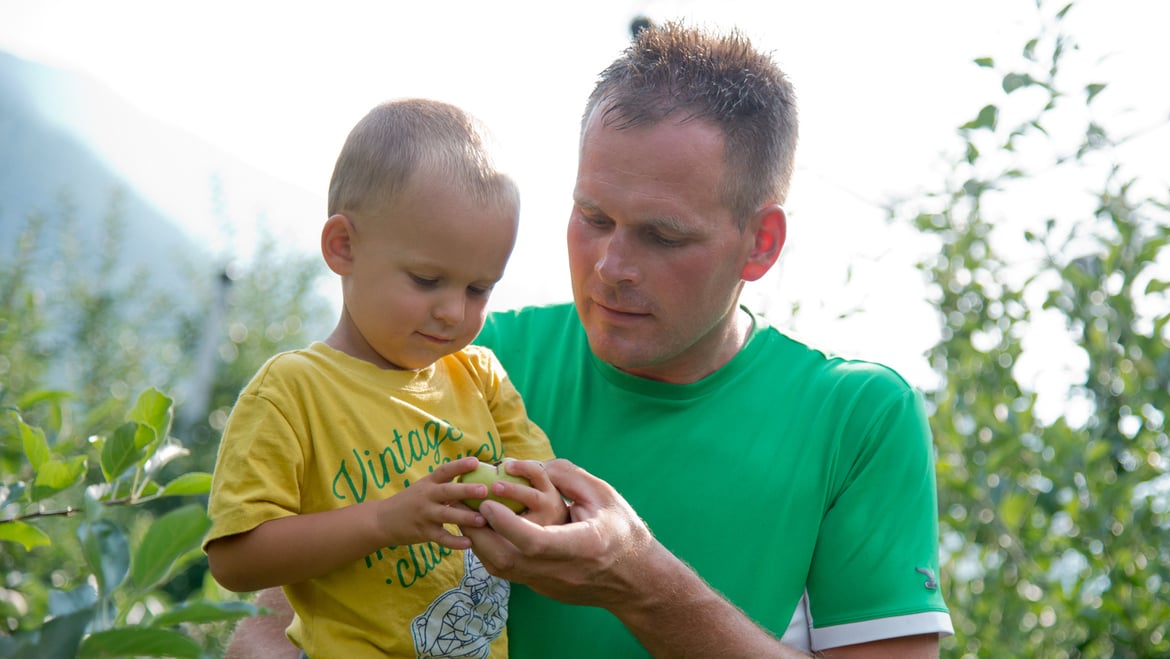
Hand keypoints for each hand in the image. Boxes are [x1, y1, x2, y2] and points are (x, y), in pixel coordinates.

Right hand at [373, 455, 488, 550]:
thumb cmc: (410, 502)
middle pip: (447, 491)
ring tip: (482, 519)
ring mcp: (424, 515)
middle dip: (466, 490)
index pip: (444, 470)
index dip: (459, 465)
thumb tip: (475, 478)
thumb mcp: (424, 488)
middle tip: (484, 489)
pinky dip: (454, 542)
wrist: (382, 520)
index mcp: (428, 483)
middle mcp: (426, 496)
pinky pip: (441, 538)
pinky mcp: (423, 532)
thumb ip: (444, 484)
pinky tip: (468, 543)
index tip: (476, 461)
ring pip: (446, 515)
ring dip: (465, 517)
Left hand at [460, 459, 657, 608]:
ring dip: (481, 542)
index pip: (534, 541)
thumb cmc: (624, 531)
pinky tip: (489, 531)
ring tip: (470, 516)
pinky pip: (509, 572)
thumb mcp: (604, 496)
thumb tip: (533, 466)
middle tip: (466, 505)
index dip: (506, 523)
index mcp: (581, 546)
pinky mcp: (542, 589)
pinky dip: (492, 551)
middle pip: (507, 559)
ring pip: (502, 570)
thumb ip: (569, 477)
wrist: (636, 579)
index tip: (487, 503)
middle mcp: (561, 571)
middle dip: (480, 532)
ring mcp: (550, 584)